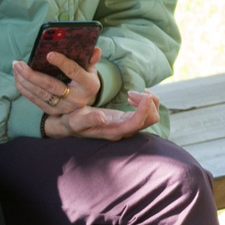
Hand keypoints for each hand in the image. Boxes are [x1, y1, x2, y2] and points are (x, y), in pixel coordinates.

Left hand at [11, 50, 99, 117]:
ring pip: (40, 93)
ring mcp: (64, 107)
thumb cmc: (84, 80)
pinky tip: (17, 77)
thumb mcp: (91, 70)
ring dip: (24, 80)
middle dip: (32, 74)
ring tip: (15, 67)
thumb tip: (95, 49)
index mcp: (89, 85)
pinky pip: (34, 100)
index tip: (49, 54)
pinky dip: (24, 88)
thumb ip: (91, 60)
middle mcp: (77, 99)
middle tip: (19, 63)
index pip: (74, 72)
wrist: (83, 104)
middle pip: (51, 85)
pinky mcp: (52, 111)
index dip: (62, 63)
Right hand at [42, 89, 159, 139]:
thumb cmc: (73, 122)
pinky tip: (131, 95)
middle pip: (150, 119)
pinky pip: (147, 111)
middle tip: (130, 92)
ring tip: (130, 93)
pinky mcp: (129, 119)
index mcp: (114, 131)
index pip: (137, 123)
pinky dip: (145, 101)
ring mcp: (128, 125)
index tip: (144, 95)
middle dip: (146, 103)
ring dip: (146, 101)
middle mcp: (125, 130)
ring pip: (152, 115)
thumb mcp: (76, 120)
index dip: (145, 109)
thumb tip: (103, 118)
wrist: (73, 125)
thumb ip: (89, 120)